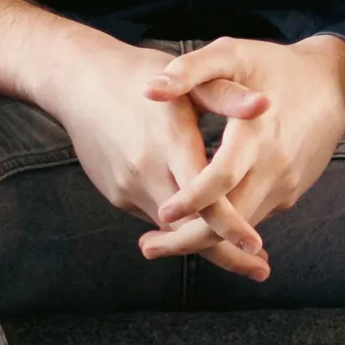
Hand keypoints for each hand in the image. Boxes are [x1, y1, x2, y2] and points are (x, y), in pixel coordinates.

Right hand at [42, 35, 273, 279]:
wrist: (78, 82)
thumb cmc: (140, 75)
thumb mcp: (188, 81)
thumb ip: (227, 97)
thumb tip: (266, 104)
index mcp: (171, 142)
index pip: (204, 198)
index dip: (231, 226)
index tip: (257, 247)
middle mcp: (147, 171)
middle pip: (189, 228)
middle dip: (226, 253)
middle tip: (261, 269)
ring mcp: (127, 187)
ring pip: (172, 229)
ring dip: (204, 243)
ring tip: (243, 253)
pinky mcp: (116, 194)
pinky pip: (154, 216)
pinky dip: (180, 226)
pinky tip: (202, 222)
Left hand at [137, 35, 344, 279]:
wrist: (336, 85)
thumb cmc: (277, 66)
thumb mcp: (234, 54)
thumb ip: (191, 70)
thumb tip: (149, 90)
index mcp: (255, 134)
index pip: (222, 179)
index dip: (192, 199)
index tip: (162, 214)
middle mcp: (273, 167)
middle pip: (231, 220)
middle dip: (188, 240)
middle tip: (148, 247)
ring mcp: (285, 185)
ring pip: (242, 226)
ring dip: (204, 239)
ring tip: (163, 238)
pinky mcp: (290, 193)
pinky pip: (254, 216)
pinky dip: (227, 227)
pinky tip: (199, 224)